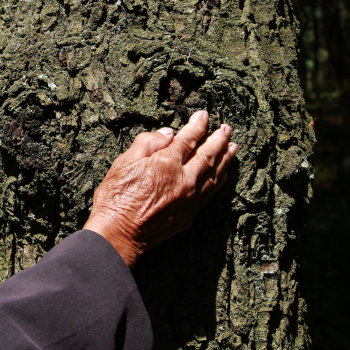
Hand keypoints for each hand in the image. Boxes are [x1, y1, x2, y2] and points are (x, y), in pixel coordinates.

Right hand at [82, 110, 237, 267]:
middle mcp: (184, 180)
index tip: (204, 115)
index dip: (198, 125)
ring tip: (233, 147)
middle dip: (219, 139)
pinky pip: (211, 192)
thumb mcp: (123, 163)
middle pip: (208, 155)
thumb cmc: (116, 198)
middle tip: (227, 129)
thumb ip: (147, 144)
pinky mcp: (190, 214)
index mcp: (167, 163)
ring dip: (225, 158)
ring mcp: (190, 198)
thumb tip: (168, 133)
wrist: (118, 234)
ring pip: (215, 174)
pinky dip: (220, 180)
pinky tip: (223, 174)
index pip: (188, 139)